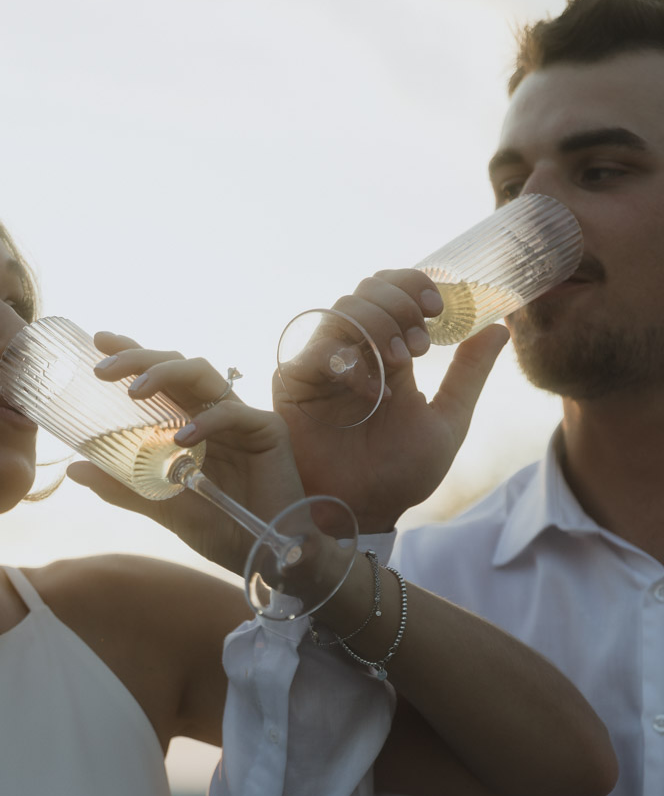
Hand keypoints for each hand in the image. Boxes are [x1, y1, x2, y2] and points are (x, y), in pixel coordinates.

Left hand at [66, 332, 311, 575]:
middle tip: (103, 369)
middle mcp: (213, 413)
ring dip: (165, 374)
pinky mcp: (266, 430)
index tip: (97, 342)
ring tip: (134, 392)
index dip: (132, 354)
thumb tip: (74, 468)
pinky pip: (232, 413)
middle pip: (176, 365)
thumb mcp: (162, 506)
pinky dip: (205, 421)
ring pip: (201, 373)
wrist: (266, 554)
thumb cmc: (221, 528)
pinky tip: (182, 438)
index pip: (158, 378)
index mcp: (189, 423)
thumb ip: (124, 486)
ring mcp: (240, 418)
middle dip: (138, 358)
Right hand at [274, 271, 509, 530]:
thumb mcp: (448, 419)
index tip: (441, 308)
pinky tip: (372, 392)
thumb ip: (469, 373)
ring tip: (403, 363)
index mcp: (387, 350)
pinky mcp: (294, 385)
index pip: (394, 290)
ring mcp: (322, 364)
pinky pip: (317, 352)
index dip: (417, 285)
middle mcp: (352, 350)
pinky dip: (350, 363)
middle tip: (422, 343)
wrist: (366, 510)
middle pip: (368, 289)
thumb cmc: (401, 472)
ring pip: (343, 309)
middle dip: (400, 303)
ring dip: (379, 326)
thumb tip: (499, 327)